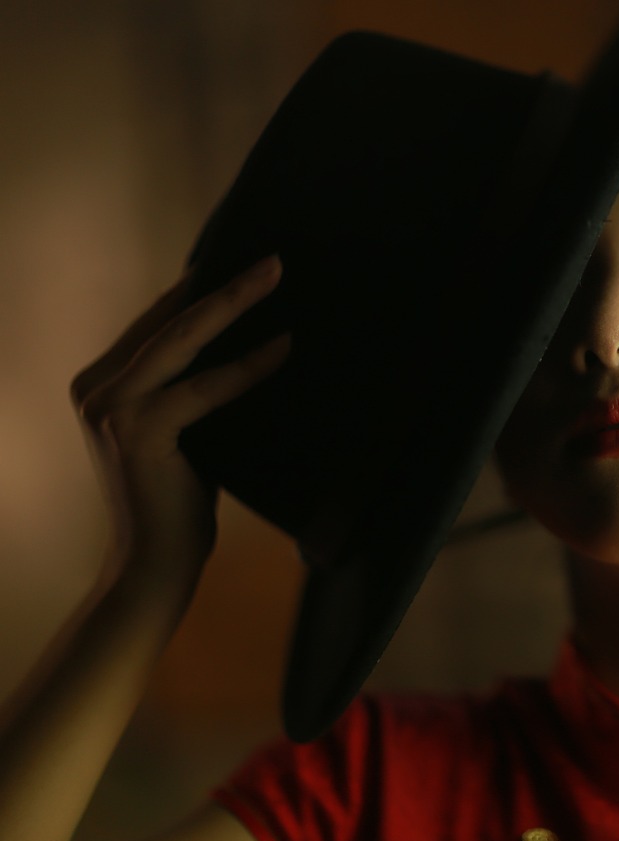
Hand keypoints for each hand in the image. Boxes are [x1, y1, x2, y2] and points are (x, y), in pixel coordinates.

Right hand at [70, 255, 289, 600]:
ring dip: (235, 305)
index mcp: (102, 383)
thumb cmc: (178, 501)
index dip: (200, 290)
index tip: (243, 260)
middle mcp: (96, 388)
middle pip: (169, 321)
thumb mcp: (184, 431)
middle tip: (273, 260)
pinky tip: (284, 347)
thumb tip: (248, 341)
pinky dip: (248, 367)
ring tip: (277, 278)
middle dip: (223, 285)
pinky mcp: (137, 431)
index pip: (157, 324)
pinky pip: (204, 388)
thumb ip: (191, 389)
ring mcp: (110, 407)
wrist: (155, 564)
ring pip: (182, 341)